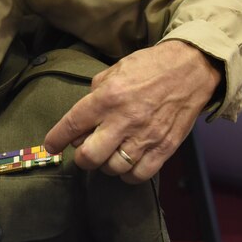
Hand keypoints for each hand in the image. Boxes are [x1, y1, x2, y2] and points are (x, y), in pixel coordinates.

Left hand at [44, 40, 219, 182]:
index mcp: (108, 97)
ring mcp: (145, 136)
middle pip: (90, 156)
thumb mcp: (114, 70)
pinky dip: (128, 174)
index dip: (56, 139)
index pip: (73, 124)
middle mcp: (124, 119)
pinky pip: (139, 174)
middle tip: (84, 152)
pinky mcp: (165, 147)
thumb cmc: (149, 67)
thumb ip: (94, 93)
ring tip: (108, 155)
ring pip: (114, 168)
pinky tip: (127, 164)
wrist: (190, 69)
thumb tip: (83, 119)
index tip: (51, 146)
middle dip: (81, 158)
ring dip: (105, 166)